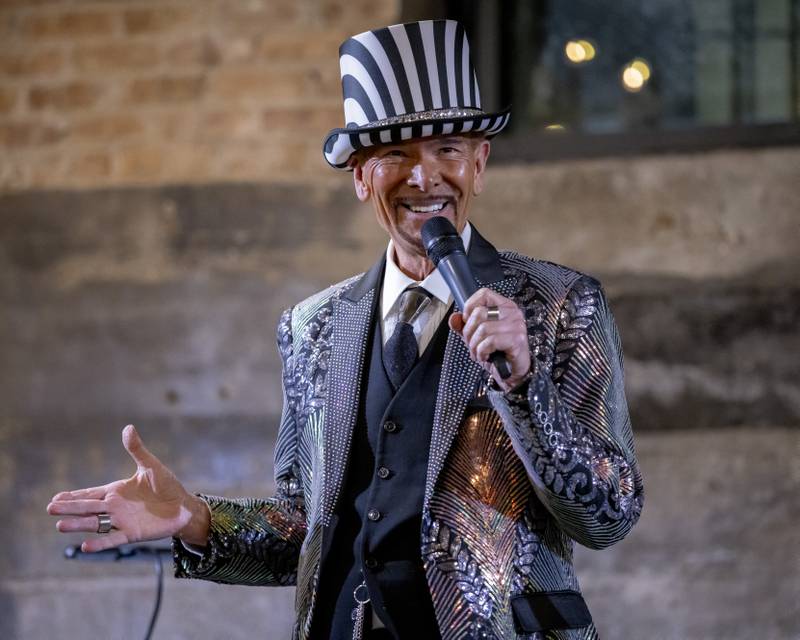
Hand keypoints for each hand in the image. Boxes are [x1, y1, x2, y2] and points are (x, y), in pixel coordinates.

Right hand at [47, 425, 209, 551]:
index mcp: (116, 491)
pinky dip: (100, 543)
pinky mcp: (132, 533)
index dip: (73, 496)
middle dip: (69, 508)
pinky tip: (84, 546)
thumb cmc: (167, 485)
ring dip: (78, 525)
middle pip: (88, 508)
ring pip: (95, 524)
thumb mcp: (151, 466)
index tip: (56, 497)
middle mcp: (115, 507)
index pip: (90, 493)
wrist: (183, 506)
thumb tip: (128, 428)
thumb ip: (137, 450)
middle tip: (50, 508)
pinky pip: (113, 539)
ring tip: (60, 526)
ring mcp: (122, 521)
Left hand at [448, 287, 530, 390]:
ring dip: (475, 345)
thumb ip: (463, 326)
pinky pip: (489, 341)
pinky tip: (485, 357)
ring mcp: (516, 326)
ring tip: (479, 353)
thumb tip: (454, 319)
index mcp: (504, 306)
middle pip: (479, 313)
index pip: (484, 294)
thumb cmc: (496, 353)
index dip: (470, 306)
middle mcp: (513, 313)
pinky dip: (482, 352)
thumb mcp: (475, 337)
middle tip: (472, 344)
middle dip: (469, 332)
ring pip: (482, 329)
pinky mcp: (517, 340)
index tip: (467, 321)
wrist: (511, 373)